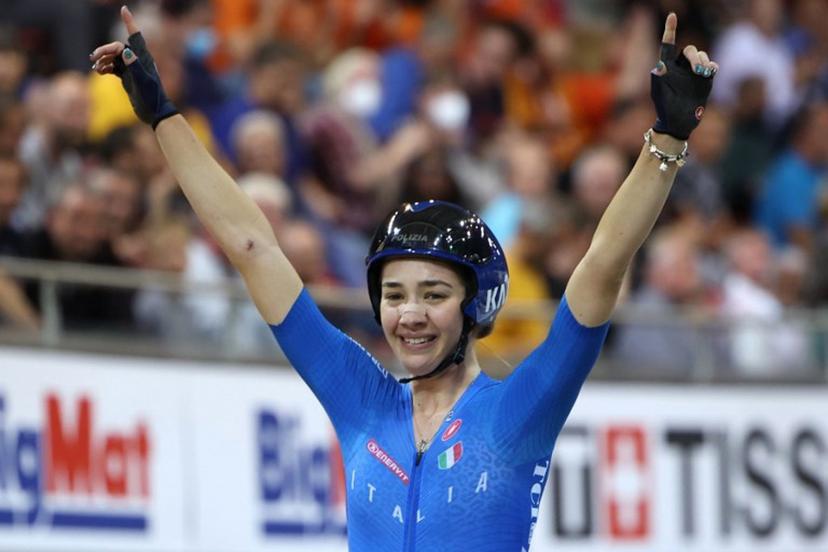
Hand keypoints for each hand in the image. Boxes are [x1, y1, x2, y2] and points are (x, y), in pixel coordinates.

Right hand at [90, 6, 177, 127]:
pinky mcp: (126, 77)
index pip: (135, 36)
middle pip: (117, 47)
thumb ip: (135, 66)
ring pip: (113, 57)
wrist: (154, 112)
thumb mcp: (144, 82)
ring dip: (102, 58)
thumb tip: (125, 51)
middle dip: (105, 49)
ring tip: (95, 66)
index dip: (129, 22)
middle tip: (94, 57)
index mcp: (143, 58)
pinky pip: (112, 67)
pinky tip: (99, 71)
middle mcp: (137, 61)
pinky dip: (104, 67)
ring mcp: (131, 69)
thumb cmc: (152, 97)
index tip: (124, 9)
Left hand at [650, 13, 716, 140]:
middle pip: (690, 50)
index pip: (668, 45)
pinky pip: (712, 65)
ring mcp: (693, 72)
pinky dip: (712, 66)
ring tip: (703, 74)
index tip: (672, 15)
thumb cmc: (665, 108)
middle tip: (698, 71)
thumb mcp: (659, 94)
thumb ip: (659, 80)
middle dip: (695, 57)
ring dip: (704, 62)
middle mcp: (681, 66)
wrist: (678, 121)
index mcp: (667, 67)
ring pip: (702, 56)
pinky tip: (710, 72)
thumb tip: (659, 67)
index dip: (670, 30)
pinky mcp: (705, 79)